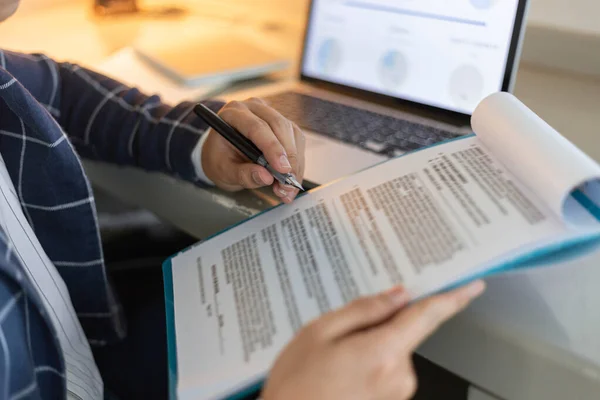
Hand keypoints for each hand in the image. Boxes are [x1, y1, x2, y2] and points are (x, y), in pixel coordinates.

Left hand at [201, 98, 304, 202]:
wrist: (223, 154)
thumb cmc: (220, 160)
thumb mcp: (224, 171)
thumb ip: (243, 174)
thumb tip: (266, 177)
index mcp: (233, 114)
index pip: (256, 127)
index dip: (272, 148)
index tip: (282, 170)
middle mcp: (254, 108)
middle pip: (279, 126)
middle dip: (288, 157)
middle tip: (288, 184)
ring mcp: (271, 114)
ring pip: (292, 133)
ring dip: (295, 162)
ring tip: (287, 188)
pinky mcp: (284, 125)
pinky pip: (297, 141)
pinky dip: (297, 162)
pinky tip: (291, 178)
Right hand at [262, 281, 485, 399]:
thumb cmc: (296, 386)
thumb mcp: (318, 333)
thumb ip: (362, 311)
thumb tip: (396, 296)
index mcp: (382, 353)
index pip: (427, 318)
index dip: (453, 299)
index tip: (472, 286)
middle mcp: (398, 377)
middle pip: (403, 332)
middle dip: (380, 323)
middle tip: (341, 331)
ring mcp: (395, 394)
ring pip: (392, 351)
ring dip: (370, 345)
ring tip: (332, 358)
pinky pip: (386, 369)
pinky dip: (368, 362)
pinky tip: (338, 370)